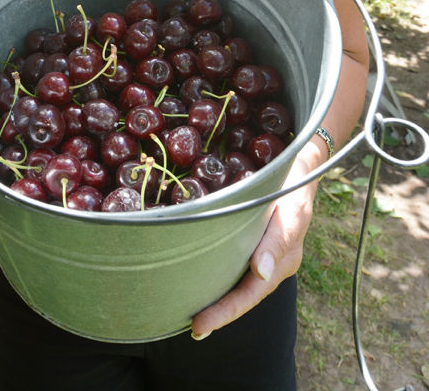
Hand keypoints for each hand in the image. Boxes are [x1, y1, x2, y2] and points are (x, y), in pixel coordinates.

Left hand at [190, 157, 317, 339]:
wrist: (301, 165)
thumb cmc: (294, 184)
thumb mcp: (291, 209)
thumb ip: (278, 240)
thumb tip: (260, 272)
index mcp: (283, 258)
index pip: (251, 293)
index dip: (226, 311)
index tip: (201, 324)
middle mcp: (272, 262)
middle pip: (245, 294)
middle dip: (220, 313)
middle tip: (193, 328)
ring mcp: (264, 253)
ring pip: (241, 283)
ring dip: (220, 300)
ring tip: (193, 314)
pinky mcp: (254, 241)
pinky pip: (238, 265)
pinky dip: (222, 277)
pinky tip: (202, 279)